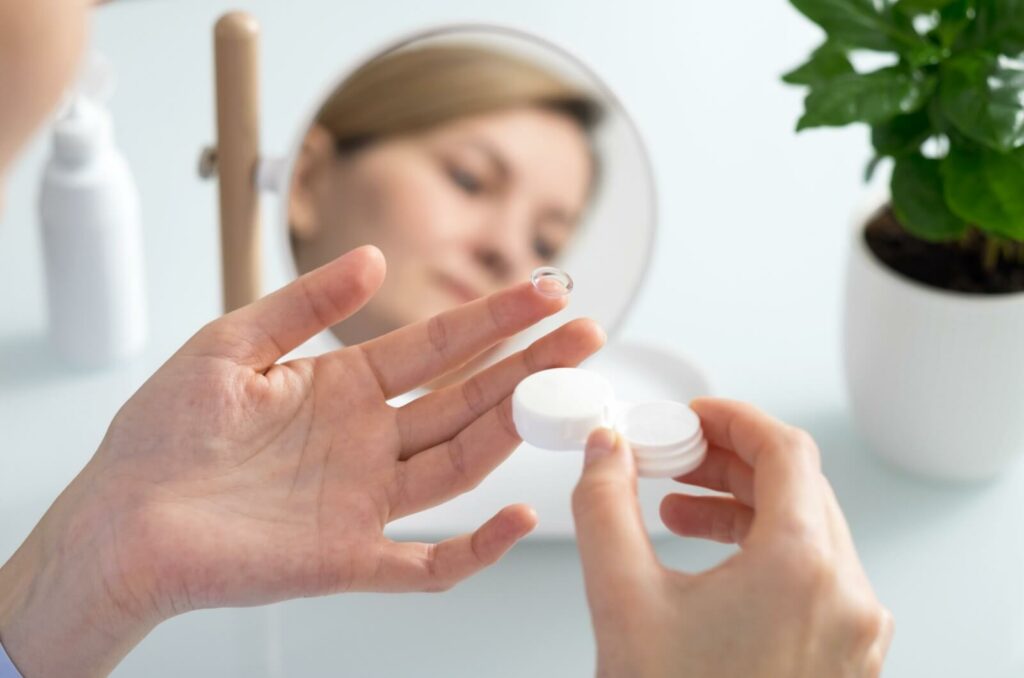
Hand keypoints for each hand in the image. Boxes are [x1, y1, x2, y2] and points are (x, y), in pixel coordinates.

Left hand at [0, 246, 604, 675]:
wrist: (118, 520)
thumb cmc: (162, 436)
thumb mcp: (231, 344)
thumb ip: (304, 303)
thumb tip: (373, 260)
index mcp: (343, 388)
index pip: (436, 346)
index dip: (493, 317)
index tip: (544, 290)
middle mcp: (367, 441)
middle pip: (466, 397)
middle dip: (528, 363)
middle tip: (583, 332)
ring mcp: (365, 500)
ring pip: (461, 461)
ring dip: (516, 428)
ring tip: (566, 388)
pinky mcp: (350, 559)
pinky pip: (427, 560)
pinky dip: (476, 548)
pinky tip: (516, 518)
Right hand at [571, 399, 892, 677]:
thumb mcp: (621, 599)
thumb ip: (603, 506)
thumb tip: (603, 450)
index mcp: (804, 567)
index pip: (786, 450)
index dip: (733, 419)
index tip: (693, 414)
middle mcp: (848, 595)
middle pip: (797, 487)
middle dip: (728, 463)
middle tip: (673, 458)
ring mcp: (854, 631)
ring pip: (806, 531)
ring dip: (742, 507)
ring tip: (676, 511)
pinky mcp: (845, 658)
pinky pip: (813, 576)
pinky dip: (762, 551)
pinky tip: (710, 561)